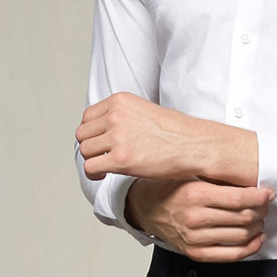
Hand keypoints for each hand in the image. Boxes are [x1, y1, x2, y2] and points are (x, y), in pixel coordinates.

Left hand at [75, 91, 257, 183]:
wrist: (194, 144)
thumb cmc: (175, 131)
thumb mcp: (144, 110)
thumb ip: (121, 115)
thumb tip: (101, 130)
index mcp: (120, 101)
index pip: (87, 117)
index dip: (92, 132)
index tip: (100, 142)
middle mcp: (116, 116)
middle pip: (82, 134)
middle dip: (91, 147)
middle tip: (102, 156)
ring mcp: (118, 137)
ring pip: (85, 151)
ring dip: (93, 160)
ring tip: (105, 166)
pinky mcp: (121, 159)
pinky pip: (91, 167)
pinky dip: (94, 174)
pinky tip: (105, 176)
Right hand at [125, 178, 274, 261]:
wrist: (145, 206)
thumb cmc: (170, 187)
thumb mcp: (191, 173)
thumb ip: (218, 177)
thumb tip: (251, 178)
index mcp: (195, 194)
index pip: (239, 198)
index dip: (260, 196)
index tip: (268, 193)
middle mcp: (195, 218)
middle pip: (243, 217)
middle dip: (261, 210)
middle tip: (265, 203)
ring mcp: (195, 238)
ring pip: (241, 235)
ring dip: (258, 226)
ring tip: (260, 217)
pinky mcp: (196, 253)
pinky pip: (231, 255)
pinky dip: (250, 248)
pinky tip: (257, 238)